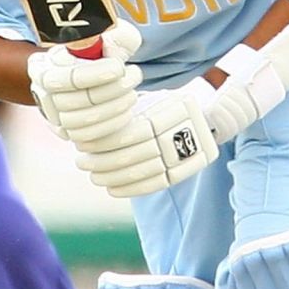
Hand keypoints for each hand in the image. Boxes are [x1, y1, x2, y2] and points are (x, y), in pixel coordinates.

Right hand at [26, 19, 141, 143]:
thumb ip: (113, 37)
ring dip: (113, 110)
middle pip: (73, 101)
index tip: (120, 68)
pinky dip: (109, 127)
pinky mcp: (66, 132)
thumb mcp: (108, 35)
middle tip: (133, 77)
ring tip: (132, 94)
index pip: (65, 76)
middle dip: (110, 91)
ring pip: (79, 123)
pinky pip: (85, 138)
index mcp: (43, 66)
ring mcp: (52, 115)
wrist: (90, 72)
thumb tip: (111, 50)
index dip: (94, 74)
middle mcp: (42, 93)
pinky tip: (126, 112)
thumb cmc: (100, 50)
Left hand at [74, 81, 216, 197]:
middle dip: (103, 161)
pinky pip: (155, 185)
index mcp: (168, 113)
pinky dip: (132, 189)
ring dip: (113, 177)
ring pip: (142, 171)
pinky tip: (112, 189)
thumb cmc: (166, 108)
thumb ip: (126, 110)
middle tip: (82, 163)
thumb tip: (89, 123)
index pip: (129, 133)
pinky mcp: (184, 172)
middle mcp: (178, 135)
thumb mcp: (150, 99)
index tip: (83, 145)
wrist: (206, 122)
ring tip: (94, 176)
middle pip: (133, 154)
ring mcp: (184, 156)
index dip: (104, 141)